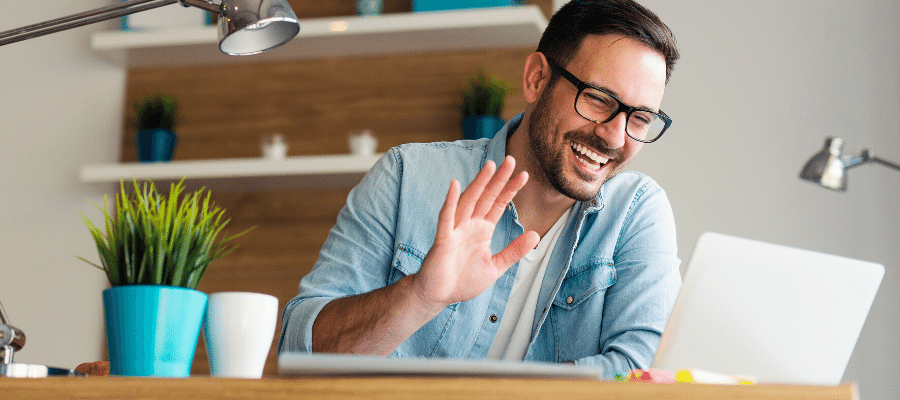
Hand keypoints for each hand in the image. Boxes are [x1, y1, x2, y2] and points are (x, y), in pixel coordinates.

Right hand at [410, 156, 539, 311]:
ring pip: (468, 201)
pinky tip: (454, 185)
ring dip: (479, 184)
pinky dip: (450, 201)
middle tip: (511, 160)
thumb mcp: (495, 266)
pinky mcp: (443, 239)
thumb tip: (536, 234)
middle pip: (486, 197)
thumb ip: (514, 251)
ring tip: (490, 166)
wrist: (438, 296)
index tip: (524, 175)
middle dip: (498, 179)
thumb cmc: (463, 280)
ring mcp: (455, 229)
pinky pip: (446, 217)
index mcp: (482, 230)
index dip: (510, 190)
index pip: (498, 204)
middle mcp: (469, 225)